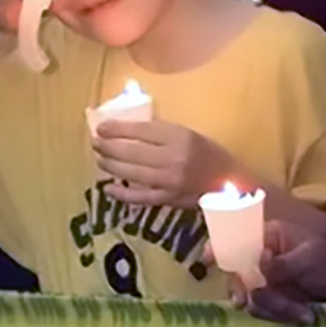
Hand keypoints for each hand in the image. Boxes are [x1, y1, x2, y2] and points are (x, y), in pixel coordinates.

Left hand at [93, 120, 232, 207]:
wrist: (230, 182)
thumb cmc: (209, 153)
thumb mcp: (188, 134)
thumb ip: (161, 132)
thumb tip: (128, 129)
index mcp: (180, 137)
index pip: (142, 131)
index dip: (118, 129)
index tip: (102, 127)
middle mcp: (173, 158)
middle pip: (133, 152)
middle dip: (109, 147)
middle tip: (95, 143)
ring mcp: (170, 181)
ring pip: (132, 173)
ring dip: (111, 166)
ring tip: (99, 159)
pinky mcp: (168, 199)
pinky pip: (140, 196)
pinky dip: (122, 193)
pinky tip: (109, 187)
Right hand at [220, 221, 325, 324]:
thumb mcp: (308, 257)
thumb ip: (281, 262)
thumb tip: (259, 260)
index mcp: (267, 236)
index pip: (236, 237)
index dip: (218, 246)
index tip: (207, 259)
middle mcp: (261, 257)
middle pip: (238, 274)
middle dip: (246, 291)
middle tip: (245, 302)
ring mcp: (266, 279)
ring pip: (252, 297)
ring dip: (274, 308)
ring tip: (302, 312)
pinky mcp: (274, 298)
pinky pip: (264, 311)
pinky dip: (282, 316)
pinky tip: (305, 315)